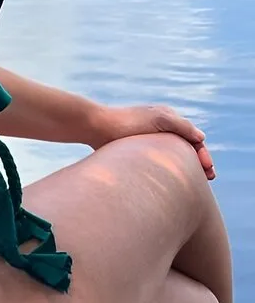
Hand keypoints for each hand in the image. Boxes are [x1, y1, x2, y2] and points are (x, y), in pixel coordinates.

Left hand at [90, 104, 214, 179]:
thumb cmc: (125, 123)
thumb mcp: (158, 120)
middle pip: (185, 148)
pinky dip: (168, 170)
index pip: (194, 139)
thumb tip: (201, 138)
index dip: (204, 155)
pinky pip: (158, 161)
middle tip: (208, 179)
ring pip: (173, 156)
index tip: (209, 172)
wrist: (94, 127)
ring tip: (193, 184)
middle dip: (198, 163)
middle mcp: (160, 127)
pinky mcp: (135, 149)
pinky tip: (169, 183)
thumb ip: (181, 126)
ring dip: (184, 168)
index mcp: (168, 117)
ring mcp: (148, 138)